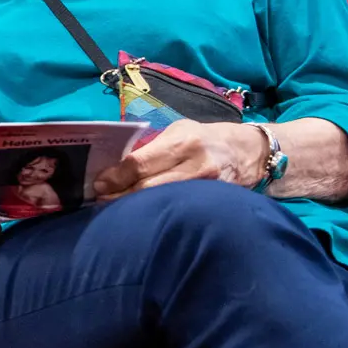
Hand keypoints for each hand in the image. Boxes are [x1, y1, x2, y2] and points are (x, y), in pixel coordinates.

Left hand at [93, 119, 266, 199]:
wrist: (248, 152)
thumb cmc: (205, 138)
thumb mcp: (179, 131)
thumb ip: (152, 147)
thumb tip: (119, 165)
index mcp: (182, 142)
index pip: (139, 164)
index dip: (115, 177)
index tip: (98, 184)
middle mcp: (195, 165)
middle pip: (147, 188)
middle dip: (119, 196)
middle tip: (100, 200)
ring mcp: (206, 187)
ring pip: (162, 203)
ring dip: (135, 208)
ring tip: (115, 211)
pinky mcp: (213, 203)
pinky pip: (179, 210)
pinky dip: (158, 213)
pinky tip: (144, 217)